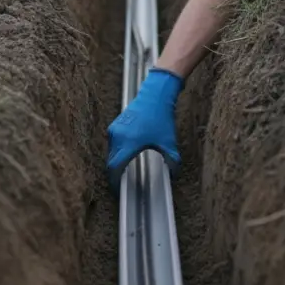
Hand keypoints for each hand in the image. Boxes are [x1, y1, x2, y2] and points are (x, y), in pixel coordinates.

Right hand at [107, 67, 183, 186]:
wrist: (155, 96)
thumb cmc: (161, 118)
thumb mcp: (169, 143)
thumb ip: (172, 162)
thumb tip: (173, 175)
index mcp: (128, 143)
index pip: (114, 167)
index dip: (114, 181)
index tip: (118, 188)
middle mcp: (117, 137)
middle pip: (111, 161)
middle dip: (116, 173)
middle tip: (125, 181)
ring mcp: (114, 130)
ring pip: (111, 152)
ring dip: (117, 161)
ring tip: (127, 168)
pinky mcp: (115, 125)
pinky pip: (113, 143)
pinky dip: (118, 151)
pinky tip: (128, 153)